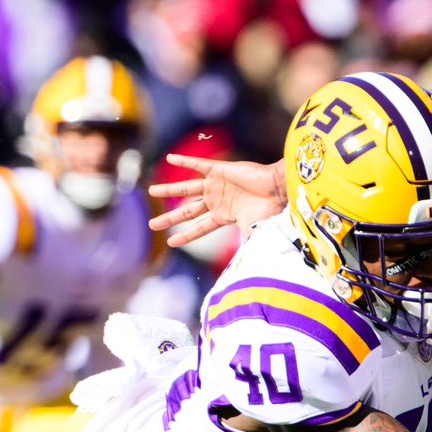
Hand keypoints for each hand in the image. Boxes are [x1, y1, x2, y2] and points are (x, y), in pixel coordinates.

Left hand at [147, 154, 285, 247]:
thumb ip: (244, 248)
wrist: (279, 188)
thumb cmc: (270, 211)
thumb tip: (242, 272)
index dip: (185, 236)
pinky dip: (183, 161)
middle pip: (187, 211)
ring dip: (169, 190)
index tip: (171, 243)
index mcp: (223, 216)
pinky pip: (197, 164)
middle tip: (152, 225)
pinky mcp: (219, 170)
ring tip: (152, 191)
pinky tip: (169, 159)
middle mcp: (216, 201)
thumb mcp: (253, 232)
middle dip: (169, 218)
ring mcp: (216, 185)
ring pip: (186, 188)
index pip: (199, 228)